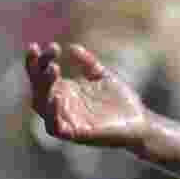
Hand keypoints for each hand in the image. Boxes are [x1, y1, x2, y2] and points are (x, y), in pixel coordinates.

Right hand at [25, 42, 149, 149]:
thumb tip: (72, 47)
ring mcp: (66, 119)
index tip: (50, 44)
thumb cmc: (121, 100)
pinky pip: (54, 126)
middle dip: (39, 68)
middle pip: (38, 87)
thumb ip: (88, 63)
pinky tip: (58, 97)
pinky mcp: (74, 134)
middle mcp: (61, 104)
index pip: (43, 74)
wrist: (140, 122)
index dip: (40, 60)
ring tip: (53, 68)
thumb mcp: (103, 76)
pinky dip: (52, 113)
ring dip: (43, 87)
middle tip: (50, 52)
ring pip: (41, 105)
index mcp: (65, 90)